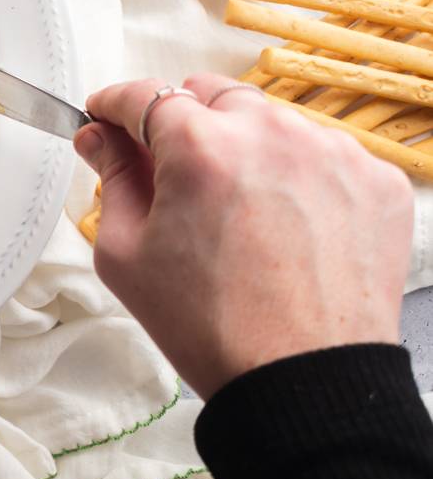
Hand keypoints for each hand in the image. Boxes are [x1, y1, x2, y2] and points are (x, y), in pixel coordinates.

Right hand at [76, 72, 411, 398]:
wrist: (304, 383)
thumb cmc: (215, 328)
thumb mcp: (128, 255)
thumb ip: (112, 180)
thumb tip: (102, 140)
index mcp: (201, 147)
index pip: (145, 95)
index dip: (115, 106)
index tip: (107, 118)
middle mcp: (271, 133)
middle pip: (211, 95)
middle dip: (185, 124)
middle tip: (174, 176)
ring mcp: (333, 152)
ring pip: (270, 121)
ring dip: (245, 147)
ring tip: (238, 211)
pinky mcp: (375, 179)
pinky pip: (323, 153)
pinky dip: (298, 175)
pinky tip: (284, 225)